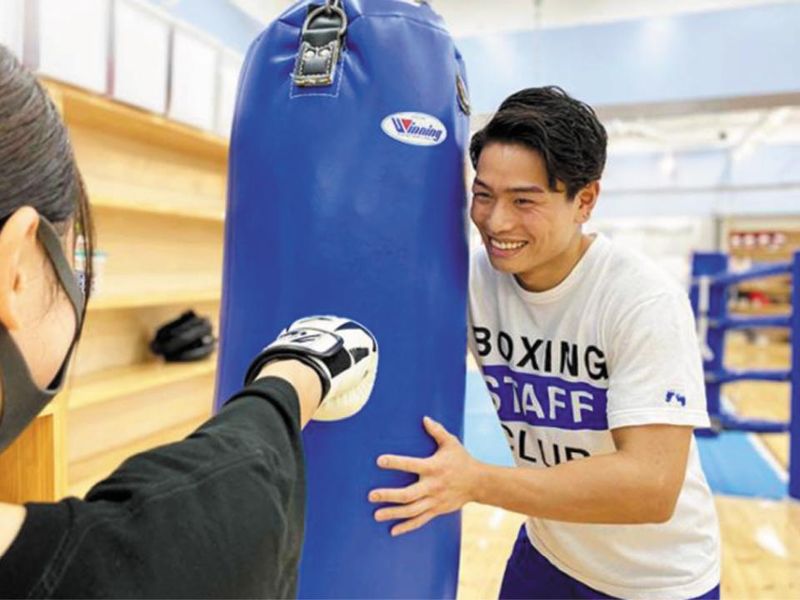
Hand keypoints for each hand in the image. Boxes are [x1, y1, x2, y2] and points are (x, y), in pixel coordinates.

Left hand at [369, 416, 480, 535]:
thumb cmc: (462, 460)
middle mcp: (433, 486)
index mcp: (434, 467)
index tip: (379, 460)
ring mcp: (435, 501)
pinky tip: (393, 530)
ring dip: (393, 513)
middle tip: (371, 496)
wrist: (479, 483)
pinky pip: (420, 520)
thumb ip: (437, 431)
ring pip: (412, 510)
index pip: (411, 465)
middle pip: (408, 494)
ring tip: (376, 515)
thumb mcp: (451, 443)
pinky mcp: (437, 510)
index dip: (395, 463)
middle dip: (389, 495)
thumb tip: (424, 418)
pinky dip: (406, 527)